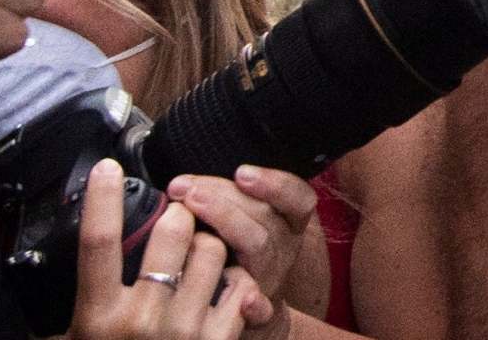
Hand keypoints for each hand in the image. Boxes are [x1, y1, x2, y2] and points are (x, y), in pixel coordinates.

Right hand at [69, 159, 271, 339]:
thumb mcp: (83, 338)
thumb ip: (85, 301)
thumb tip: (65, 259)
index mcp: (97, 317)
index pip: (97, 244)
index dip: (102, 199)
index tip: (106, 167)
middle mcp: (140, 320)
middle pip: (172, 230)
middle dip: (179, 215)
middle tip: (177, 222)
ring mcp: (183, 331)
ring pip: (212, 249)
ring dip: (209, 247)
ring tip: (197, 262)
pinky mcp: (219, 339)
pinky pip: (239, 284)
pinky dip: (234, 282)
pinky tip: (219, 293)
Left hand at [168, 166, 318, 339]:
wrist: (250, 315)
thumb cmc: (238, 253)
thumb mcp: (246, 220)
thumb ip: (229, 198)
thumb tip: (187, 180)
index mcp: (288, 223)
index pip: (299, 199)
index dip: (275, 183)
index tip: (241, 172)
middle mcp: (284, 248)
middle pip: (266, 217)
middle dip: (225, 197)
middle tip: (188, 189)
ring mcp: (270, 278)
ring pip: (257, 245)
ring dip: (224, 221)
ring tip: (189, 206)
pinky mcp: (256, 309)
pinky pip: (260, 305)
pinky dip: (253, 301)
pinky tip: (235, 289)